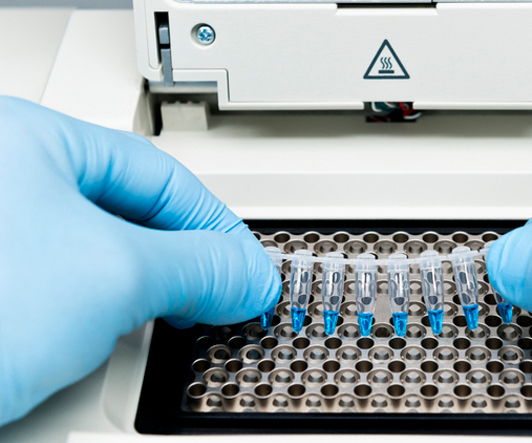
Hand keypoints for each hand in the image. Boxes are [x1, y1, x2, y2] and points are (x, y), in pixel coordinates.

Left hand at [0, 97, 279, 425]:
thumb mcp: (112, 273)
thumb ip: (200, 265)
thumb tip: (249, 275)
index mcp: (26, 141)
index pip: (159, 175)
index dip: (216, 225)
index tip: (248, 271)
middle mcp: (5, 184)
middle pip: (131, 216)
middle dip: (181, 264)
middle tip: (218, 299)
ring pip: (100, 260)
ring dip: (144, 297)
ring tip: (166, 325)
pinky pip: (67, 296)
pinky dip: (103, 321)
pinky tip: (109, 346)